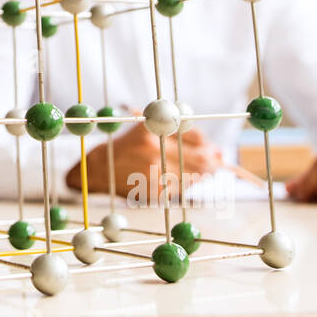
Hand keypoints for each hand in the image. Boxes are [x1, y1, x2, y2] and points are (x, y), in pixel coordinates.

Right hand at [66, 121, 223, 203]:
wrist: (99, 168)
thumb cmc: (127, 147)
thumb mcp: (148, 129)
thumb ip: (177, 133)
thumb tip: (214, 149)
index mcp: (153, 127)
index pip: (196, 137)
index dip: (209, 145)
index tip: (215, 150)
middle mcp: (154, 147)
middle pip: (200, 158)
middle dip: (213, 162)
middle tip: (218, 163)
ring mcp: (154, 170)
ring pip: (194, 175)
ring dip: (203, 175)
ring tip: (203, 173)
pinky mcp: (154, 189)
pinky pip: (182, 189)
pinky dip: (188, 185)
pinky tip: (184, 181)